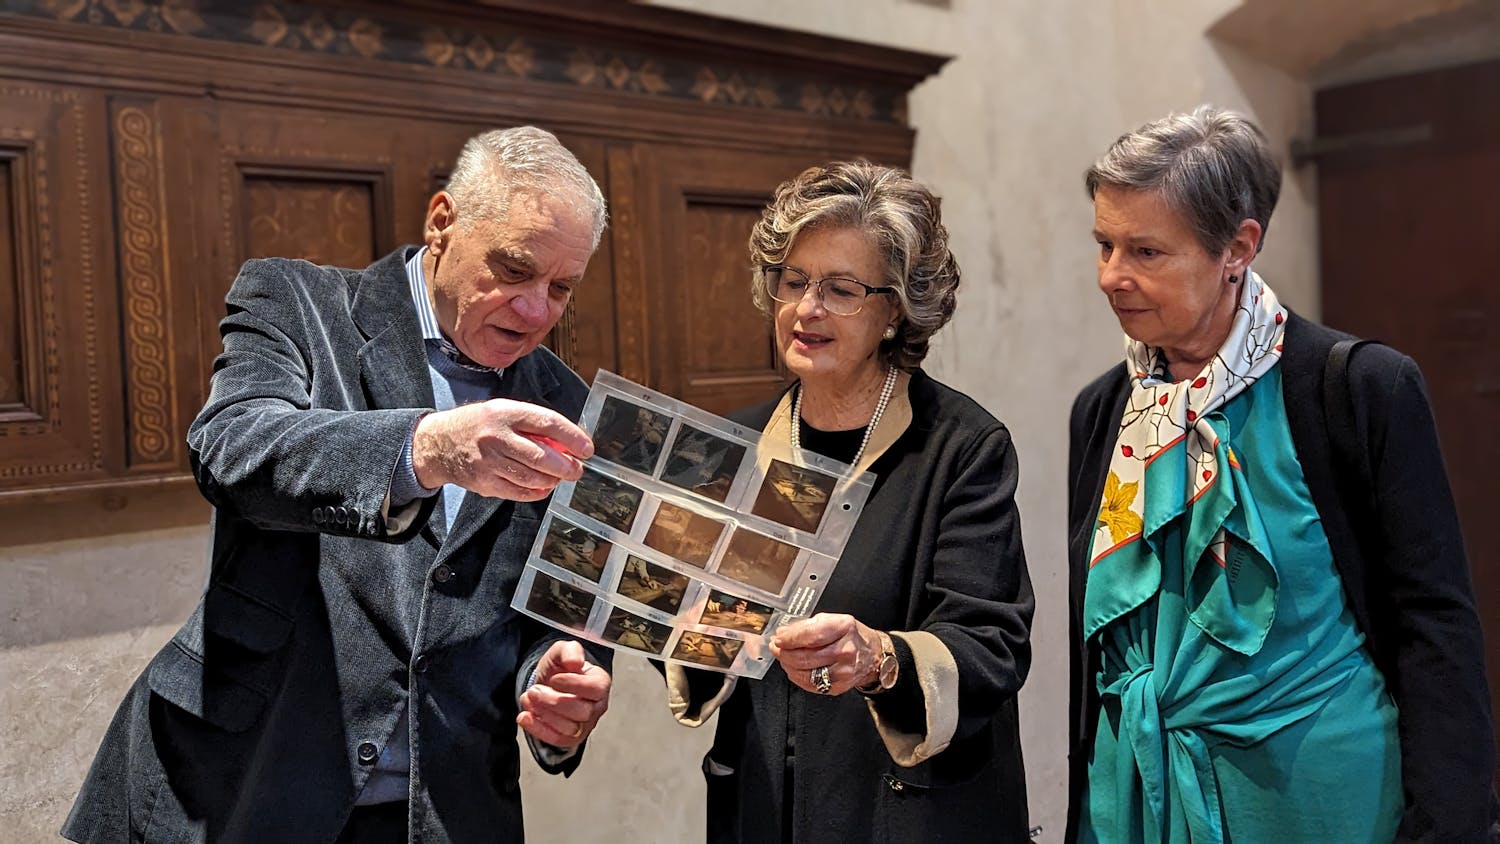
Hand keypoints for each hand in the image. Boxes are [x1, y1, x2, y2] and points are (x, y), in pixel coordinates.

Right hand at [412, 399, 593, 500]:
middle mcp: (496, 436)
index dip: (572, 437)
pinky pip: (519, 492)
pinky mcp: (485, 482)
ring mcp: (489, 462)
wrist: (439, 443)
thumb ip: (533, 424)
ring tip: (561, 477)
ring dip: (553, 480)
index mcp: (505, 412)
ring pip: (531, 477)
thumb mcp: (503, 411)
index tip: (587, 448)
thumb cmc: (479, 425)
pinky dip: (537, 491)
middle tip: (577, 469)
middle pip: (541, 456)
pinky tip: (544, 486)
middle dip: (567, 466)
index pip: (547, 423)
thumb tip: (568, 442)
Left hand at [517, 640, 610, 747]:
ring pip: (570, 728)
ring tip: (529, 698)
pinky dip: (539, 730)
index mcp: (600, 683)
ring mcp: (585, 725)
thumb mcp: (562, 651)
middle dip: (554, 702)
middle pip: (583, 712)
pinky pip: (558, 740)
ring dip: (545, 715)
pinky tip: (525, 717)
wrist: (547, 685)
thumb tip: (575, 661)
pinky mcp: (571, 738)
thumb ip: (569, 651)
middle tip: (535, 690)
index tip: (554, 678)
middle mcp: (597, 707)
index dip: (573, 685)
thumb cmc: (559, 669)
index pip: (595, 689)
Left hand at [770, 613, 881, 695]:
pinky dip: (797, 676)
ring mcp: (843, 671)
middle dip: (784, 652)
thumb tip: (784, 634)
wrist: (873, 655)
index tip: (778, 638)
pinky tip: (795, 669)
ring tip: (784, 657)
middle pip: (804, 656)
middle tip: (776, 647)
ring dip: (788, 665)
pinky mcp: (838, 687)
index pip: (810, 635)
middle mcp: (845, 650)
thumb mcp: (834, 620)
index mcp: (844, 628)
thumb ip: (808, 626)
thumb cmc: (852, 636)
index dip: (790, 638)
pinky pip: (810, 684)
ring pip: (804, 672)